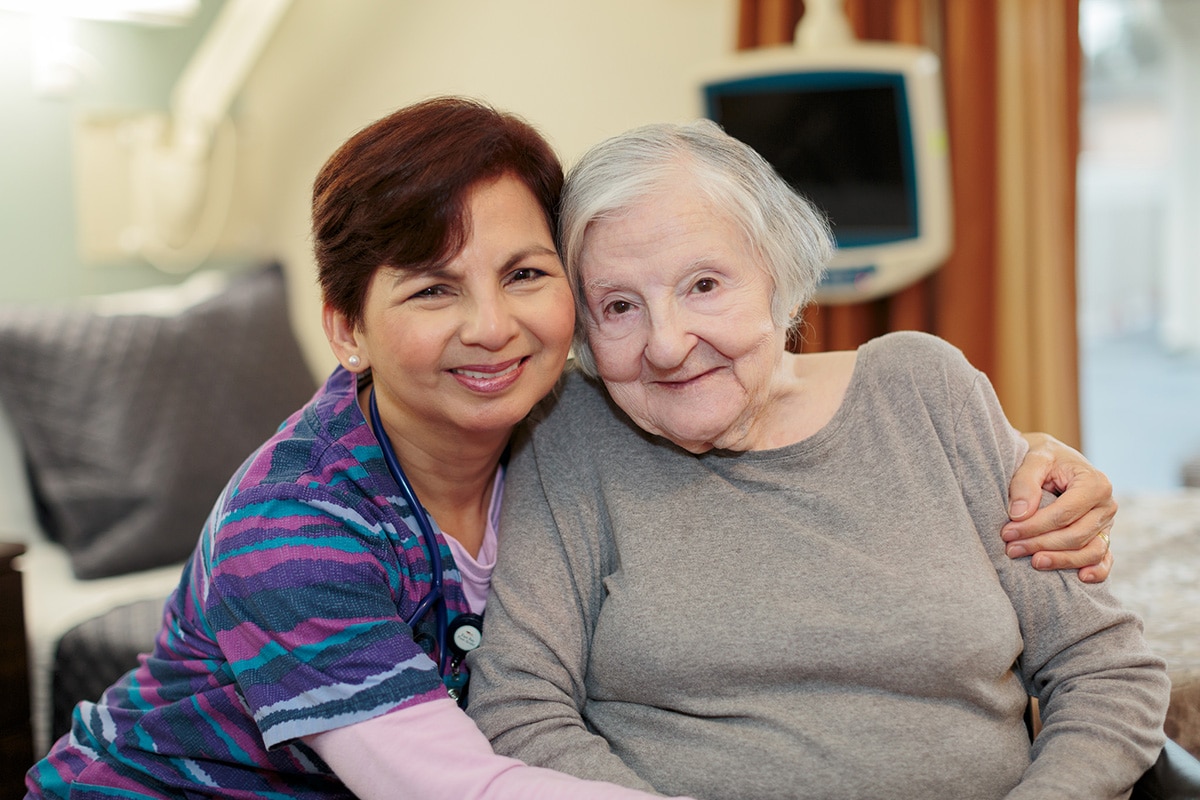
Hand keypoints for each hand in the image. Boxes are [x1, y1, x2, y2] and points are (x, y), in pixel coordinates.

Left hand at [1003, 432, 1115, 582]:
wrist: (1053, 459)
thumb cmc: (1043, 457)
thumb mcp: (1034, 458)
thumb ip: (1025, 482)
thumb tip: (1019, 514)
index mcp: (1095, 483)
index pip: (1064, 514)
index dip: (1035, 526)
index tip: (1007, 532)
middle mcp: (1106, 505)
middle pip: (1075, 535)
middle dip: (1041, 544)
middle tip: (1011, 548)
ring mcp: (1107, 524)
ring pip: (1089, 551)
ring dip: (1061, 561)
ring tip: (1033, 562)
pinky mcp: (1102, 537)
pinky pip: (1104, 559)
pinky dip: (1096, 571)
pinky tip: (1080, 578)